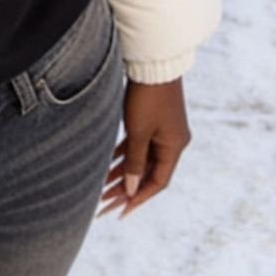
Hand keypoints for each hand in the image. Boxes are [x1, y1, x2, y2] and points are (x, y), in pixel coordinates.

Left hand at [98, 77, 190, 217]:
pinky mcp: (152, 120)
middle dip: (126, 190)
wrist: (152, 63)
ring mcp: (162, 131)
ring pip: (141, 160)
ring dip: (123, 174)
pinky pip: (138, 145)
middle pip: (148, 173)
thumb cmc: (147, 97)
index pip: (157, 183)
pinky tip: (108, 166)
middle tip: (104, 205)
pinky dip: (124, 156)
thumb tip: (130, 189)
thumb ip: (134, 161)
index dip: (138, 198)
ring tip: (101, 190)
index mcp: (174, 147)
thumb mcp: (139, 132)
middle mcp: (172, 142)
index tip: (120, 212)